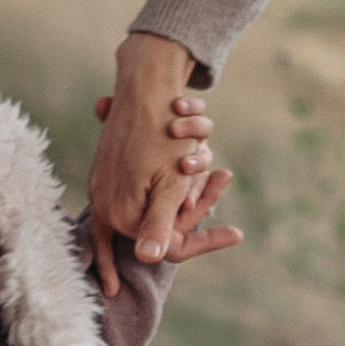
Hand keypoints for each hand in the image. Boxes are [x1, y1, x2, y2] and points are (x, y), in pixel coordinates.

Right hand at [88, 31, 224, 297]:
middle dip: (198, 197)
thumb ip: (159, 224)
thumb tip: (148, 258)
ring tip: (210, 156)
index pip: (172, 246)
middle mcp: (110, 206)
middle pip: (167, 220)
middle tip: (224, 175)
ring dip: (190, 177)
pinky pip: (145, 183)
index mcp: (125, 215)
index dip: (206, 242)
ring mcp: (106, 188)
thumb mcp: (169, 186)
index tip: (238, 233)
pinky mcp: (109, 171)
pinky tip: (186, 162)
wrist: (142, 87)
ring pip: (161, 198)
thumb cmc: (161, 137)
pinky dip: (172, 172)